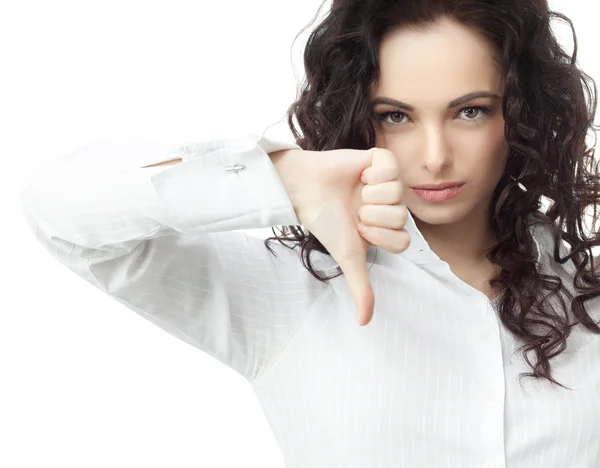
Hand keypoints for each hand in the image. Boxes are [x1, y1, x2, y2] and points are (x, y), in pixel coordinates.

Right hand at [275, 147, 410, 325]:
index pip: (403, 241)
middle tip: (355, 210)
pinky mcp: (382, 160)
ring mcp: (388, 183)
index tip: (358, 230)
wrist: (305, 191)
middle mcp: (390, 206)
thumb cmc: (326, 223)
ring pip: (398, 194)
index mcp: (386, 229)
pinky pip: (392, 169)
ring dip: (371, 196)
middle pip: (402, 218)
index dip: (379, 237)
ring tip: (356, 192)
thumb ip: (360, 288)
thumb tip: (364, 323)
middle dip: (372, 216)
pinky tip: (360, 175)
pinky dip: (373, 174)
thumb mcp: (347, 257)